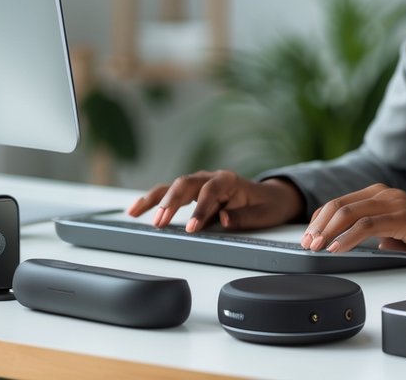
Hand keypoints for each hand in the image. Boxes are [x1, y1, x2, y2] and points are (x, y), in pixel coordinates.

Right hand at [126, 170, 304, 232]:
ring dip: (154, 199)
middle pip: (186, 184)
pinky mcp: (192, 193)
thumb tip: (225, 220)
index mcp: (230, 180)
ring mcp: (200, 184)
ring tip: (135, 213)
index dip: (201, 208)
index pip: (211, 190)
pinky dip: (152, 200)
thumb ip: (244, 217)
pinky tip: (135, 210)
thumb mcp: (264, 214)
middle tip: (160, 222)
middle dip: (170, 202)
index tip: (192, 228)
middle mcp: (211, 178)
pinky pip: (169, 194)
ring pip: (172, 186)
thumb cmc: (267, 205)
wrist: (269, 196)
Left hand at [300, 184, 405, 261]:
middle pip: (338, 204)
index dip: (320, 220)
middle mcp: (385, 194)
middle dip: (317, 225)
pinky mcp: (402, 217)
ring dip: (327, 231)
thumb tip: (371, 245)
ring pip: (348, 212)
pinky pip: (366, 225)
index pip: (341, 203)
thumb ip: (385, 235)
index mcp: (382, 195)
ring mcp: (393, 203)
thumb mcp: (404, 233)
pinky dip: (347, 238)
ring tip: (316, 247)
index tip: (309, 237)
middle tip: (306, 244)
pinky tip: (337, 249)